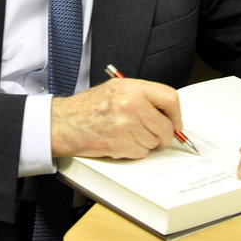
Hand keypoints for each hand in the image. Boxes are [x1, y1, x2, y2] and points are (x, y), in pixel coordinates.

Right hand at [50, 78, 182, 159]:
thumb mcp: (117, 88)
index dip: (176, 114)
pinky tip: (122, 141)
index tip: (175, 123)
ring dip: (147, 143)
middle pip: (166, 126)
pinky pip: (141, 152)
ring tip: (130, 134)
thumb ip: (143, 96)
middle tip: (156, 134)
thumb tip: (167, 112)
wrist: (64, 122)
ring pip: (154, 142)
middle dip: (164, 134)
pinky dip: (135, 151)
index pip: (170, 98)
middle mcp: (131, 105)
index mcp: (132, 88)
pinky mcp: (120, 144)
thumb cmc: (88, 106)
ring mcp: (126, 126)